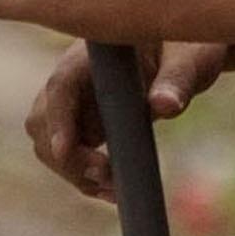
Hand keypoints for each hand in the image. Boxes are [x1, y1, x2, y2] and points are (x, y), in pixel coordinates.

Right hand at [22, 40, 229, 202]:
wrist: (186, 52)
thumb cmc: (190, 44)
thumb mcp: (191, 57)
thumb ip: (178, 79)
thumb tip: (165, 106)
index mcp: (96, 53)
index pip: (61, 85)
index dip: (57, 119)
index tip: (64, 151)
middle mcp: (76, 77)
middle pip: (43, 120)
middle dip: (66, 156)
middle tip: (108, 176)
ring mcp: (76, 102)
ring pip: (50, 143)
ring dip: (74, 171)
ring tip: (115, 190)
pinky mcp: (85, 123)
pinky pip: (70, 155)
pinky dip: (85, 176)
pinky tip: (114, 191)